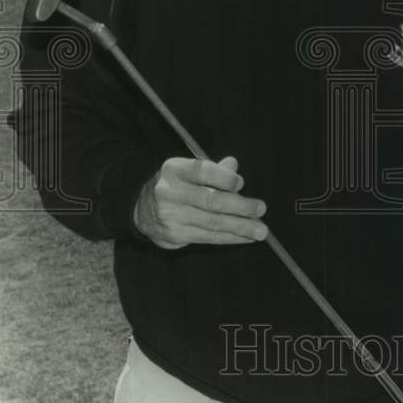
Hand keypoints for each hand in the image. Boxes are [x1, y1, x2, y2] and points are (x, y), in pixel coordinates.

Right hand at [133, 155, 267, 249]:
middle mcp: (169, 192)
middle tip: (261, 209)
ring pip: (212, 222)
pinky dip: (230, 238)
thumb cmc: (175, 186)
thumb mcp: (187, 171)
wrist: (141, 210)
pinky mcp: (175, 235)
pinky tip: (245, 237)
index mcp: (174, 170)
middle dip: (239, 206)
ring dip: (240, 227)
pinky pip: (208, 237)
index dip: (223, 177)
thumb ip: (213, 169)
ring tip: (260, 230)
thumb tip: (233, 165)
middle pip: (210, 200)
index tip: (241, 183)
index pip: (201, 171)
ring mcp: (170, 216)